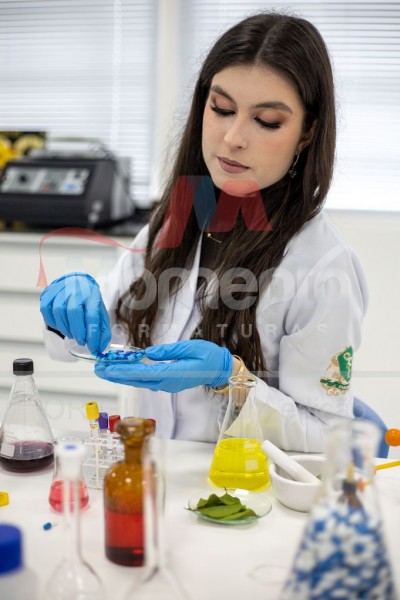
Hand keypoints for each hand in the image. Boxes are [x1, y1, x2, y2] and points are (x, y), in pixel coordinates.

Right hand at [40, 272, 110, 353]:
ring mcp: (60, 290)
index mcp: (91, 295)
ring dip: (65, 328)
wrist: (76, 282)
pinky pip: (46, 311)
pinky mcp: (48, 294)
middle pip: (74, 312)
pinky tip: (61, 324)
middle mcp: (76, 290)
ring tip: (72, 333)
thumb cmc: (88, 300)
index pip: (92, 315)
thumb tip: (100, 347)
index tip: (92, 346)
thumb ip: (102, 330)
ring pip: (58, 312)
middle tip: (81, 341)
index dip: (92, 333)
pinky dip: (53, 322)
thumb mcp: (100, 312)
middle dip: (78, 331)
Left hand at [94, 339, 232, 391]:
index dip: (122, 371)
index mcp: (171, 374)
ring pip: (138, 382)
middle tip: (98, 368)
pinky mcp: (166, 382)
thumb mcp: (190, 348)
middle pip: (135, 380)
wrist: (220, 369)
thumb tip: (148, 353)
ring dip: (121, 376)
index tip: (107, 368)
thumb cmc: (208, 357)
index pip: (141, 373)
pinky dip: (131, 375)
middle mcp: (165, 383)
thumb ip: (168, 351)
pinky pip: (145, 380)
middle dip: (115, 375)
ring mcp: (165, 384)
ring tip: (104, 370)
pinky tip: (122, 371)